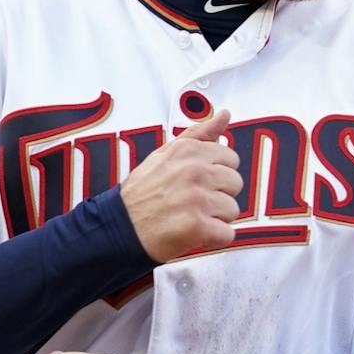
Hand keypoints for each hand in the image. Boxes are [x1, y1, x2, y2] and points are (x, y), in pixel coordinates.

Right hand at [119, 107, 241, 260]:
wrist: (118, 228)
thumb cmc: (142, 193)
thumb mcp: (165, 154)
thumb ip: (198, 134)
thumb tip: (225, 115)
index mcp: (189, 151)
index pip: (231, 158)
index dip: (215, 174)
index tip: (196, 182)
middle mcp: (194, 171)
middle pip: (235, 183)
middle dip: (218, 195)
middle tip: (191, 202)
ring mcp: (197, 199)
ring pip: (232, 209)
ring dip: (214, 218)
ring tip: (188, 217)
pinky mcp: (197, 226)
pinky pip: (226, 234)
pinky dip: (212, 238)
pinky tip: (192, 233)